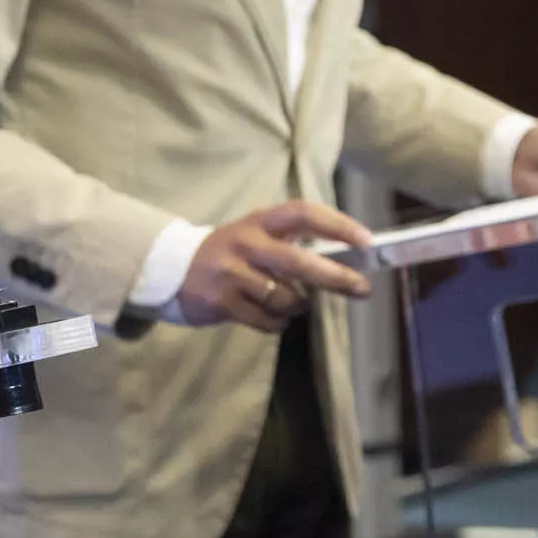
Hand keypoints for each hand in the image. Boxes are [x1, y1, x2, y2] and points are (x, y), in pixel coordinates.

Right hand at [173, 200, 372, 330]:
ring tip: (289, 302)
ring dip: (297, 306)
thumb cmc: (229, 253)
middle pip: (298, 261)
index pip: (303, 213)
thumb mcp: (255, 235)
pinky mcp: (223, 301)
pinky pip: (268, 321)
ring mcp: (232, 273)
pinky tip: (269, 315)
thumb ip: (290, 243)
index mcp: (259, 222)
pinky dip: (278, 323)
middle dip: (336, 277)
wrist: (171, 269)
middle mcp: (246, 243)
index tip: (366, 241)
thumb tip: (345, 260)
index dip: (337, 225)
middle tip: (362, 289)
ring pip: (286, 298)